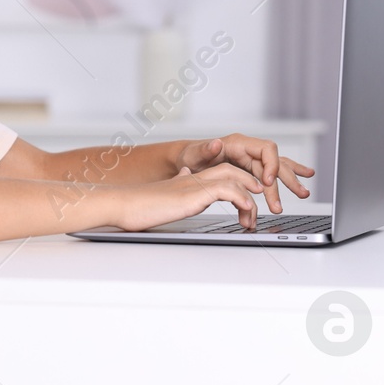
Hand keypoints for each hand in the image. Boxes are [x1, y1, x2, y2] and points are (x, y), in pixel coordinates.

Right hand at [113, 163, 265, 230]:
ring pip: (233, 177)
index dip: (237, 181)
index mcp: (188, 180)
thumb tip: (181, 181)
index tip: (248, 198)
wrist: (123, 205)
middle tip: (260, 200)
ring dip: (249, 196)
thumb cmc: (139, 206)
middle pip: (230, 168)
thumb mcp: (164, 197)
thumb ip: (177, 188)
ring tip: (253, 216)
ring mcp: (194, 184)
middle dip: (249, 182)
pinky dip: (242, 199)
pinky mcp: (193, 194)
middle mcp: (193, 178)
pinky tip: (246, 212)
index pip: (219, 172)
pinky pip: (226, 190)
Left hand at [177, 133, 314, 213]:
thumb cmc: (189, 157)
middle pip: (275, 162)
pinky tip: (302, 180)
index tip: (269, 182)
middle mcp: (248, 150)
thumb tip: (216, 143)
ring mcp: (250, 160)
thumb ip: (204, 150)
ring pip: (276, 169)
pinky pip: (271, 174)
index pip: (265, 149)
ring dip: (291, 181)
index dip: (271, 164)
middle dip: (287, 179)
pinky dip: (286, 178)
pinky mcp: (250, 170)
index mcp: (238, 144)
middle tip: (298, 195)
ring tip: (304, 194)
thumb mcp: (192, 155)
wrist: (185, 161)